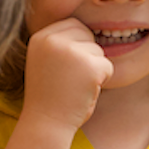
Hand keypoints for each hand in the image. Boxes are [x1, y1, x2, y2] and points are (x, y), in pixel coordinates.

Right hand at [20, 18, 111, 134]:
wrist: (45, 124)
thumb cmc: (48, 97)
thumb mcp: (45, 61)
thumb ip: (59, 44)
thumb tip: (86, 29)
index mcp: (41, 37)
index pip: (73, 24)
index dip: (77, 45)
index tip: (66, 67)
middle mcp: (54, 40)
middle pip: (87, 34)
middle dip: (86, 55)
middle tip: (72, 78)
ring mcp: (72, 52)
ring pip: (98, 51)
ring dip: (93, 69)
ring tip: (75, 86)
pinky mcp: (90, 66)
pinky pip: (108, 67)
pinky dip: (102, 81)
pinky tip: (84, 92)